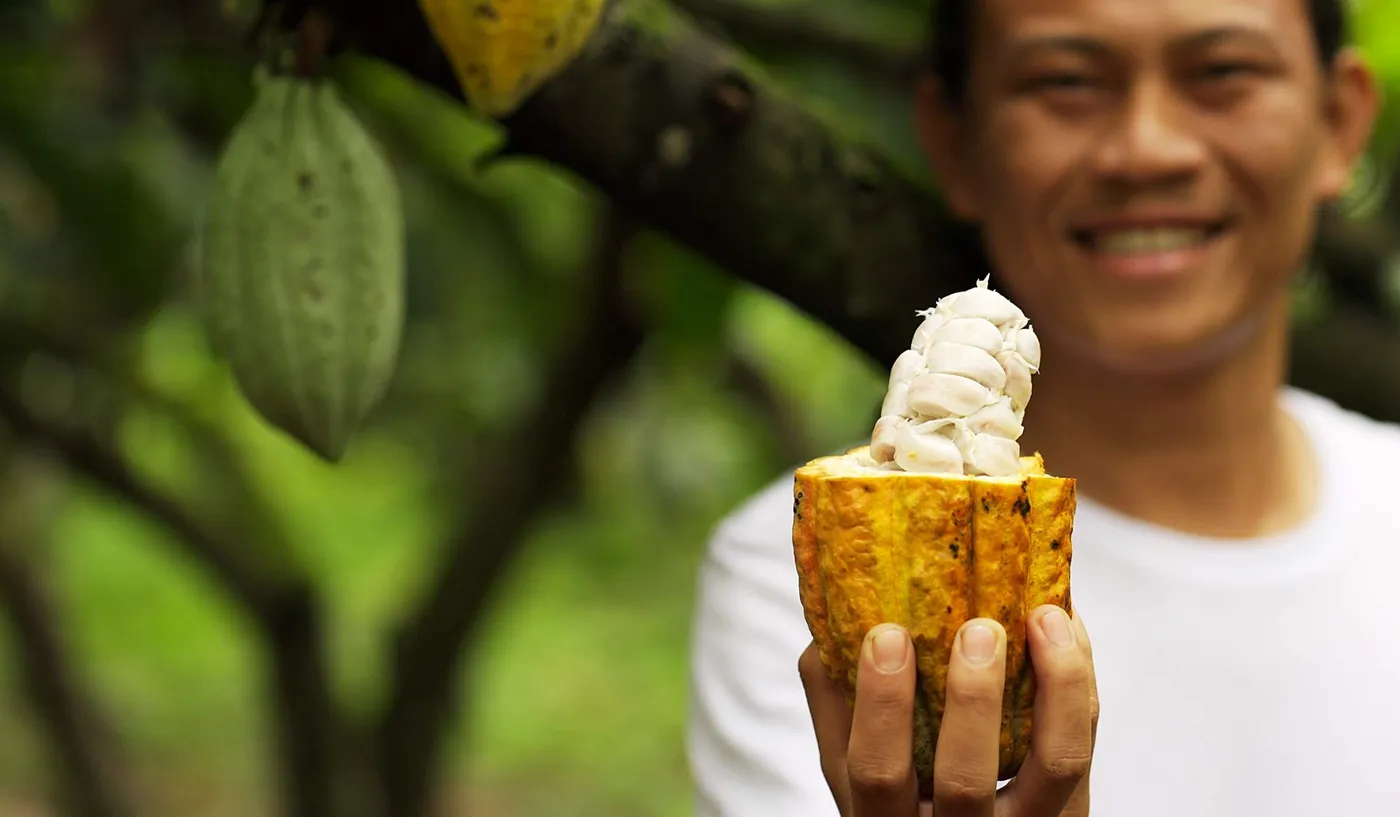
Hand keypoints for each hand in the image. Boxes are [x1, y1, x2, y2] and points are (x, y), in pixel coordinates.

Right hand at [798, 605, 1097, 816]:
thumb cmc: (898, 800)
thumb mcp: (848, 771)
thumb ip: (835, 705)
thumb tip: (831, 622)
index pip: (878, 774)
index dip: (881, 708)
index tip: (886, 635)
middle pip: (967, 780)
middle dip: (974, 700)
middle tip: (979, 628)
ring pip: (1055, 765)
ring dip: (1056, 686)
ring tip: (1045, 618)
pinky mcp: (1072, 811)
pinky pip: (1086, 744)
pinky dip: (1080, 683)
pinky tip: (1067, 632)